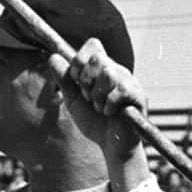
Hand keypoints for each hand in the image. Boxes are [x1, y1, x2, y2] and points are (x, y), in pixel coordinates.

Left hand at [51, 39, 145, 164]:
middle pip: (97, 58)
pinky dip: (109, 106)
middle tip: (89, 98)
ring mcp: (129, 81)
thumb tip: (53, 57)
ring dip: (97, 96)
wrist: (111, 146)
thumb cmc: (95, 123)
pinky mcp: (138, 96)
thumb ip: (64, 80)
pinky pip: (120, 91)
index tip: (76, 81)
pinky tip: (110, 114)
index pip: (93, 45)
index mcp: (102, 68)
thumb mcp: (74, 101)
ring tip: (99, 108)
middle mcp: (117, 70)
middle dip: (86, 80)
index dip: (79, 60)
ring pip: (109, 73)